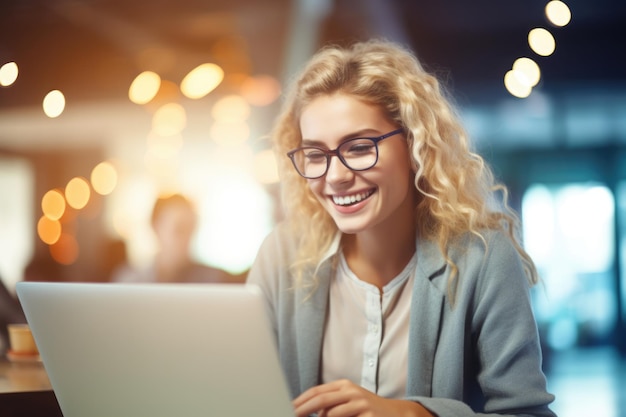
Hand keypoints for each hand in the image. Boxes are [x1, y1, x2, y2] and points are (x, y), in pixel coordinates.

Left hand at [292, 379, 431, 416]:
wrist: (395, 413)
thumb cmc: (367, 409)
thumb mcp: (348, 402)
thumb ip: (331, 404)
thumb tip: (310, 411)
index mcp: (343, 386)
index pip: (317, 391)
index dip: (301, 400)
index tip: (288, 407)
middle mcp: (350, 390)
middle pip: (321, 399)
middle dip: (302, 409)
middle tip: (291, 415)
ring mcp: (359, 402)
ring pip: (331, 412)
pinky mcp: (367, 413)